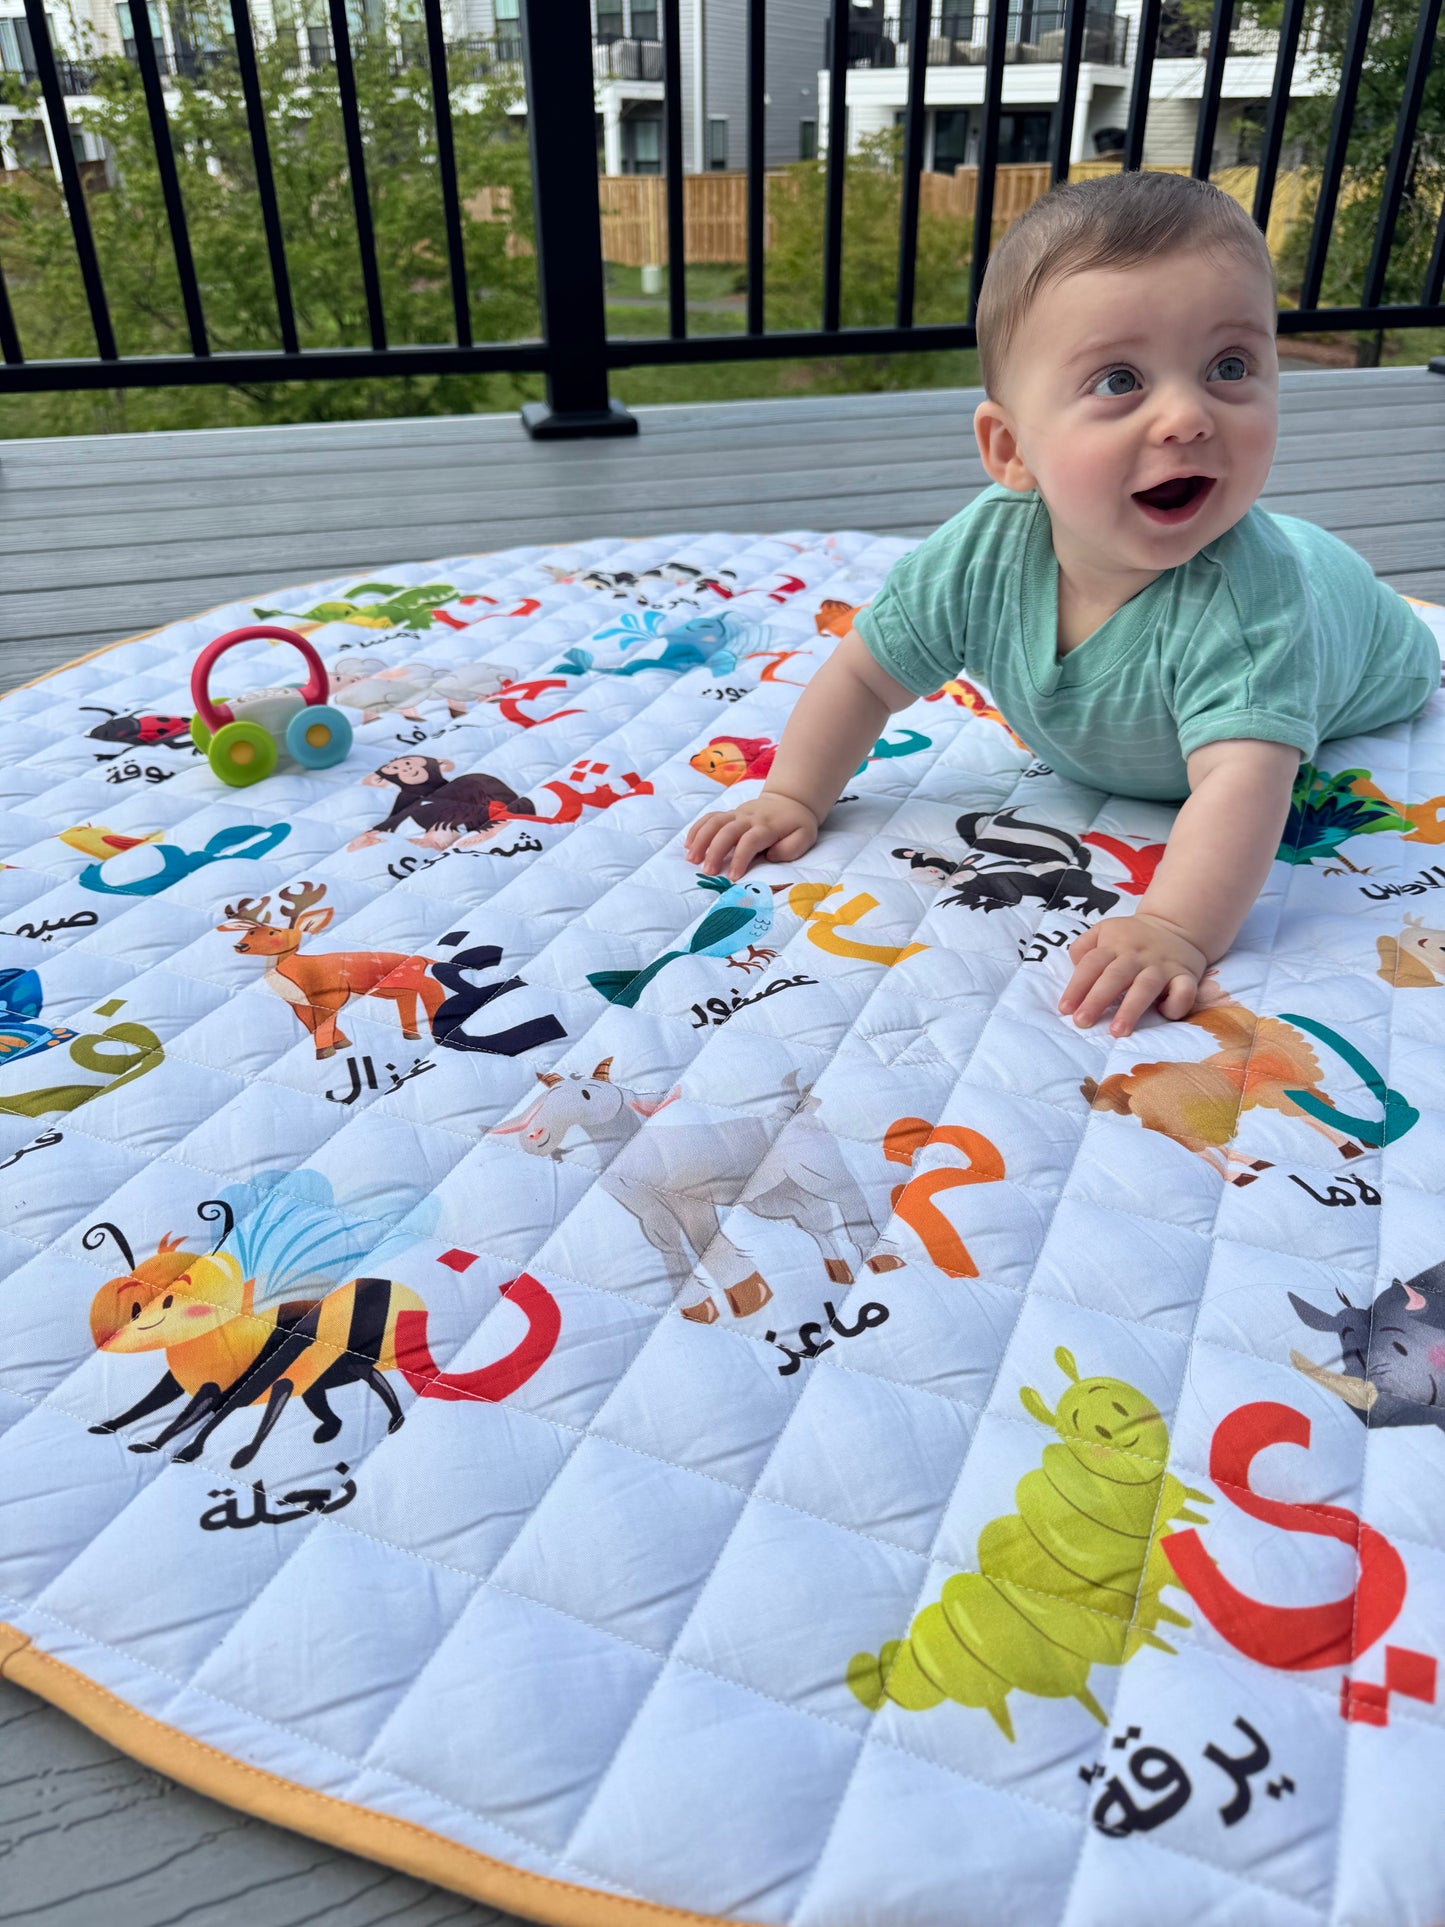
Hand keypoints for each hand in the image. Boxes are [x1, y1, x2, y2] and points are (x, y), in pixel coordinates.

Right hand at [685, 793, 818, 880]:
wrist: (789, 801)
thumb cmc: (796, 825)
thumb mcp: (805, 837)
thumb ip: (791, 848)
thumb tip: (771, 855)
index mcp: (767, 827)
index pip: (750, 841)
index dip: (740, 858)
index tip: (733, 877)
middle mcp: (749, 818)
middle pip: (727, 831)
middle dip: (715, 851)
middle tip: (707, 872)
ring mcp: (737, 814)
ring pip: (714, 822)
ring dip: (700, 840)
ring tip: (691, 859)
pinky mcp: (729, 813)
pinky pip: (709, 818)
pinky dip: (697, 829)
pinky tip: (688, 845)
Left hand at [1059, 913, 1206, 1036]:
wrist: (1176, 924)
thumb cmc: (1132, 937)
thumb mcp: (1104, 930)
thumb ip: (1084, 946)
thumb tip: (1074, 965)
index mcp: (1114, 945)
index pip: (1091, 965)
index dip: (1077, 987)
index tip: (1065, 1009)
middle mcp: (1137, 955)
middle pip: (1115, 976)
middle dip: (1097, 1000)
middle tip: (1082, 1022)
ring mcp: (1162, 966)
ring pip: (1146, 986)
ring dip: (1131, 1009)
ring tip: (1117, 1031)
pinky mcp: (1185, 975)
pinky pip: (1184, 991)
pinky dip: (1176, 1004)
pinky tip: (1164, 1014)